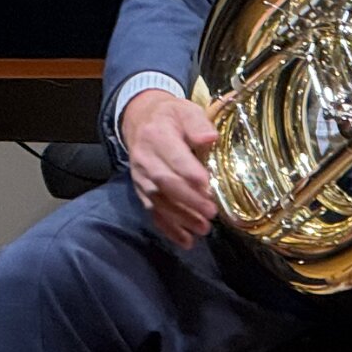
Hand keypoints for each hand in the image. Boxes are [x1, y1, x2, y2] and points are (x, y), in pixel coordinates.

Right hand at [120, 88, 220, 245]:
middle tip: (211, 212)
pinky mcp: (141, 191)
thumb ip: (198, 123)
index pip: (173, 156)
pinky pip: (152, 212)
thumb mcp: (185, 110)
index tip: (207, 184)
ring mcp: (140, 177)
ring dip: (181, 218)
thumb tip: (210, 138)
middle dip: (188, 200)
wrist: (140, 121)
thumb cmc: (171, 117)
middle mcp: (145, 158)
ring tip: (204, 229)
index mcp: (157, 135)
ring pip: (158, 201)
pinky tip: (186, 241)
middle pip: (165, 182)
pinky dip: (168, 229)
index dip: (189, 172)